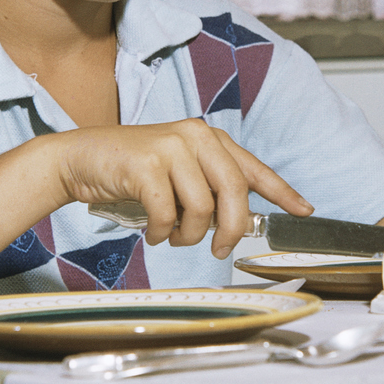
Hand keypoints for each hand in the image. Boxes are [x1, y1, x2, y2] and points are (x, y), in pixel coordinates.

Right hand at [54, 119, 312, 258]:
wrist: (79, 158)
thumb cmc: (130, 173)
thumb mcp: (177, 175)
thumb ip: (208, 191)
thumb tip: (240, 224)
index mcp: (207, 138)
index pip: (253, 168)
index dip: (281, 192)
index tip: (304, 211)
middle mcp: (194, 135)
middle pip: (234, 191)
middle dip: (231, 228)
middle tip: (220, 248)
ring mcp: (170, 146)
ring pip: (202, 207)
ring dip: (189, 235)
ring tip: (173, 236)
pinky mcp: (146, 163)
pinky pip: (168, 213)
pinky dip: (163, 233)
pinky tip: (154, 232)